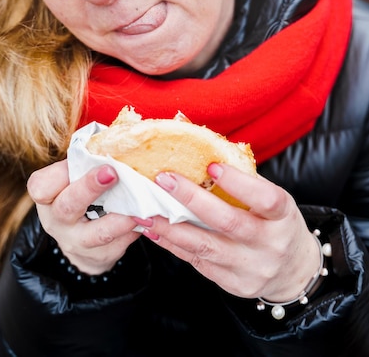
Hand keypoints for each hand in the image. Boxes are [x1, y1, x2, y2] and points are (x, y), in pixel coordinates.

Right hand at [27, 160, 139, 275]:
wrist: (82, 237)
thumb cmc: (81, 194)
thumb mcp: (74, 177)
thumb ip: (88, 160)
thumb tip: (120, 137)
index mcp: (48, 196)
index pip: (41, 186)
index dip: (59, 175)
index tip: (85, 160)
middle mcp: (56, 220)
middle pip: (68, 206)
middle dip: (90, 188)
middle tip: (112, 173)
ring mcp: (76, 242)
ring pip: (97, 233)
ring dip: (120, 219)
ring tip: (139, 207)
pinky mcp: (98, 257)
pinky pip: (118, 245)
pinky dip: (134, 231)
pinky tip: (146, 219)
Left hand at [133, 163, 319, 301]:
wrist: (293, 271)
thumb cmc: (276, 223)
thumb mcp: (273, 201)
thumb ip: (246, 184)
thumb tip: (202, 157)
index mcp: (283, 216)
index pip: (265, 199)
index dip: (238, 183)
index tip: (210, 165)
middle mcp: (271, 244)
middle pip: (228, 222)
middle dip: (191, 199)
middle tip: (163, 180)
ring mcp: (252, 268)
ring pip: (205, 246)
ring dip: (171, 227)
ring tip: (146, 211)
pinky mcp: (235, 284)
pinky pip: (198, 262)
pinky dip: (173, 245)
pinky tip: (155, 230)